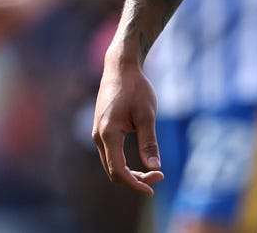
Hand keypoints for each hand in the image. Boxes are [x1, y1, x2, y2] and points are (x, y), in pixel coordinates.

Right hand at [92, 55, 164, 196]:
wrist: (120, 67)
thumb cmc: (135, 88)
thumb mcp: (147, 115)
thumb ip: (149, 143)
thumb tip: (155, 167)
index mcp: (108, 133)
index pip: (118, 170)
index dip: (135, 184)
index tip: (153, 190)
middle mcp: (98, 136)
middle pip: (113, 171)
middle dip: (135, 180)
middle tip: (159, 176)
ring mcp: (97, 133)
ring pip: (111, 164)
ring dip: (130, 173)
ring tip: (153, 172)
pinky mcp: (101, 129)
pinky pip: (110, 154)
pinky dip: (124, 163)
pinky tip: (140, 161)